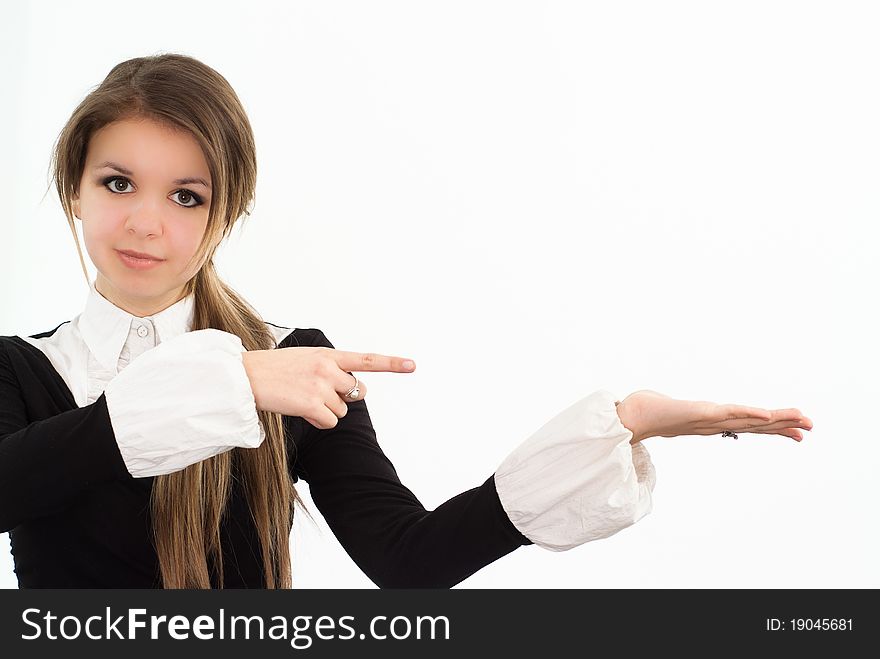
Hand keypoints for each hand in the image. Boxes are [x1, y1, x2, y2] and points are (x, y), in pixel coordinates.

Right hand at [242, 347, 415, 428]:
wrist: (244, 376)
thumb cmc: (273, 369)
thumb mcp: (304, 359)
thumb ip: (330, 369)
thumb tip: (352, 392)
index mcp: (327, 354)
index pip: (366, 359)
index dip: (392, 363)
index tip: (413, 365)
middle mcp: (328, 368)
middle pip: (356, 392)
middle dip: (344, 398)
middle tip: (320, 393)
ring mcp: (320, 386)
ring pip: (341, 410)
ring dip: (326, 410)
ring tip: (301, 398)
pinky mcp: (310, 404)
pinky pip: (329, 422)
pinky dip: (318, 422)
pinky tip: (300, 410)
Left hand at [616, 389, 812, 444]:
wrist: (629, 419)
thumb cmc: (648, 414)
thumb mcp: (673, 411)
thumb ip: (680, 410)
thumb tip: (679, 409)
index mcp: (712, 424)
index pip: (748, 426)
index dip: (773, 429)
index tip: (797, 433)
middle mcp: (714, 424)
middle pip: (755, 425)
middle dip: (784, 426)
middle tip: (812, 427)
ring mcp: (708, 420)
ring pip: (748, 420)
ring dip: (775, 420)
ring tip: (800, 419)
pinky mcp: (698, 413)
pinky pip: (728, 414)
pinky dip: (748, 414)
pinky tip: (766, 415)